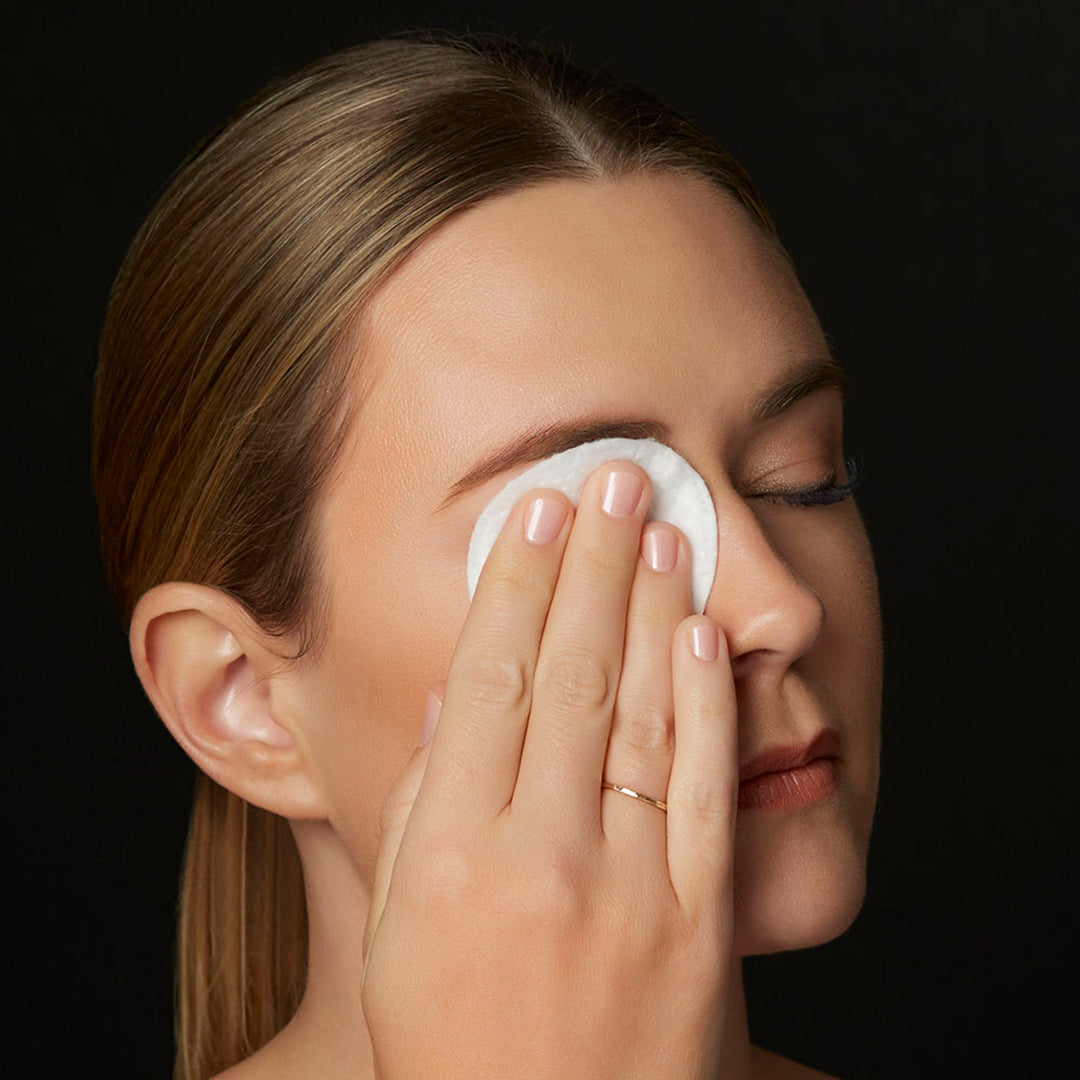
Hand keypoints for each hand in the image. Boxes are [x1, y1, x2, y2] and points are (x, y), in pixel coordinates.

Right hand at [361, 460, 737, 1078]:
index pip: (489, 683)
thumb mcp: (401, 928)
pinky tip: (702, 632)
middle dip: (590, 564)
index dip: (515, 585)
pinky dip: (706, 703)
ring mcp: (630, 888)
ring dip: (652, 607)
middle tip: (608, 479)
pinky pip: (705, 792)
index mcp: (454, 855)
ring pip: (642, 715)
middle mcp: (542, 858)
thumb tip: (457, 693)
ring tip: (659, 526)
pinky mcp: (700, 922)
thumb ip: (425, 804)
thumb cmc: (457, 1040)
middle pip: (571, 676)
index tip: (534, 513)